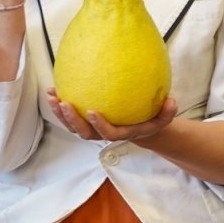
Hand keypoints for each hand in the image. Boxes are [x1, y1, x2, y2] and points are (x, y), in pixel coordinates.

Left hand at [46, 89, 177, 142]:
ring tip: (51, 95)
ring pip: (72, 126)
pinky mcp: (84, 121)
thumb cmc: (150, 119)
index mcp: (120, 132)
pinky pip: (69, 115)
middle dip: (72, 120)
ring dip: (60, 113)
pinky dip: (59, 105)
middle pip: (83, 133)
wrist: (139, 125)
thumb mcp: (163, 117)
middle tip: (63, 103)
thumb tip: (171, 102)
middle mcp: (102, 133)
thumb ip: (167, 111)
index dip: (99, 125)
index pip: (108, 133)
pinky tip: (52, 89)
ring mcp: (91, 128)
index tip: (92, 111)